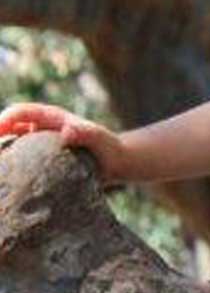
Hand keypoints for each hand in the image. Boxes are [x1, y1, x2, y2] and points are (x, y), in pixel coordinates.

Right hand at [0, 102, 127, 184]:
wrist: (115, 162)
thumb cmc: (108, 147)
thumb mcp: (99, 139)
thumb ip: (85, 133)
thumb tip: (66, 132)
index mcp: (51, 117)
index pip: (22, 112)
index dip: (5, 119)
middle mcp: (40, 128)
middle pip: (8, 126)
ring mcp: (38, 143)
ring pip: (9, 143)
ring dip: (0, 151)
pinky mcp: (38, 159)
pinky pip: (17, 160)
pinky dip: (8, 166)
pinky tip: (5, 180)